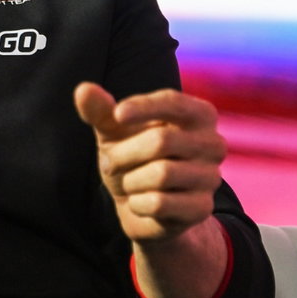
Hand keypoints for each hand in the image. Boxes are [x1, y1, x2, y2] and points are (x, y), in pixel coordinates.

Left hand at [75, 82, 225, 241]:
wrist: (141, 206)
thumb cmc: (131, 157)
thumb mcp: (113, 131)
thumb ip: (100, 110)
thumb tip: (83, 89)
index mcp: (198, 114)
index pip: (173, 102)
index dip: (144, 107)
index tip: (117, 115)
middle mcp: (213, 143)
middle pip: (161, 141)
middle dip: (124, 154)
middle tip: (110, 162)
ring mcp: (211, 177)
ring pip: (161, 174)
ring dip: (131, 181)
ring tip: (130, 183)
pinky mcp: (202, 208)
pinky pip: (160, 203)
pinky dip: (138, 203)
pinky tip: (139, 203)